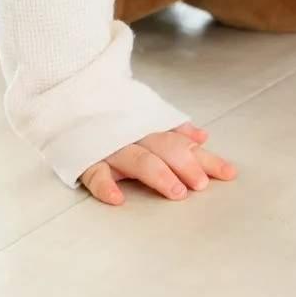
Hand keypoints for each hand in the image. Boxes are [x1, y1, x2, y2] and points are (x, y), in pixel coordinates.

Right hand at [79, 122, 235, 205]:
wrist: (68, 97)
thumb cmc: (112, 113)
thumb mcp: (146, 115)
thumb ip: (174, 128)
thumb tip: (203, 136)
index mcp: (150, 126)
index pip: (184, 143)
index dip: (206, 159)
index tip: (227, 173)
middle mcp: (134, 135)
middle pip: (164, 148)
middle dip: (185, 165)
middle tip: (200, 184)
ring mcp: (110, 146)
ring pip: (137, 159)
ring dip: (157, 174)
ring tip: (175, 192)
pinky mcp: (85, 158)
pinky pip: (95, 172)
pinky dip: (105, 185)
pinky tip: (117, 198)